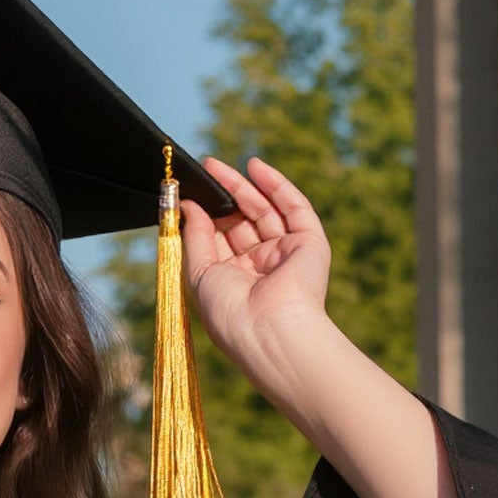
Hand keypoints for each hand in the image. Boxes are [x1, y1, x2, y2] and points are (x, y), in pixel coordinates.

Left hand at [179, 154, 333, 390]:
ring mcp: (286, 254)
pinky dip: (275, 185)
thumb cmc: (229, 312)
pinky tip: (255, 166)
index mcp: (235, 282)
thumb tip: (188, 206)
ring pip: (265, 211)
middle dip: (224, 196)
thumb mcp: (199, 273)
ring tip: (217, 166)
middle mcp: (261, 268)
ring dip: (244, 186)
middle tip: (205, 170)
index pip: (220, 241)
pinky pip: (294, 207)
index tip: (189, 194)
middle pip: (242, 222)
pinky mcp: (309, 243)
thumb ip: (194, 237)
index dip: (206, 216)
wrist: (269, 330)